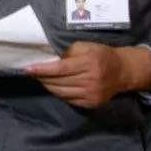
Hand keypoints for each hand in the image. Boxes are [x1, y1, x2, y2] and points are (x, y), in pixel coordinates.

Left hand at [24, 42, 150, 108]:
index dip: (42, 70)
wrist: (123, 71)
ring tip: (41, 79)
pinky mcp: (91, 104)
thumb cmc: (101, 55)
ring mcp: (91, 94)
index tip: (27, 69)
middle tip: (32, 72)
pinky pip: (68, 100)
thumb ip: (68, 52)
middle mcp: (90, 81)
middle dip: (42, 77)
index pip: (60, 69)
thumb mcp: (86, 46)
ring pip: (61, 93)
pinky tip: (54, 86)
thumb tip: (50, 60)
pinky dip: (59, 93)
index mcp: (88, 63)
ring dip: (48, 86)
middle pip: (58, 82)